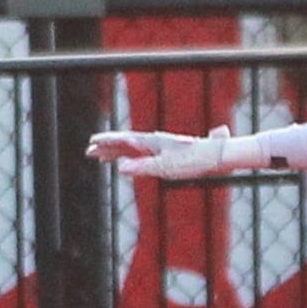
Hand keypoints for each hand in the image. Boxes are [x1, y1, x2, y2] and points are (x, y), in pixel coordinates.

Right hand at [86, 125, 231, 178]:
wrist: (217, 156)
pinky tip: (128, 163)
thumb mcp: (166, 167)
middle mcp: (155, 142)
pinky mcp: (168, 155)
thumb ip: (142, 167)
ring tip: (102, 157)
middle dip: (107, 147)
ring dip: (117, 152)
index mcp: (152, 141)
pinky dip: (131, 158)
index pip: (124, 140)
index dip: (107, 141)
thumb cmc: (193, 161)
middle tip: (89, 151)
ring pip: (133, 149)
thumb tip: (120, 166)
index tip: (92, 142)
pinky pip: (143, 155)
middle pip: (125, 143)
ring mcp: (161, 148)